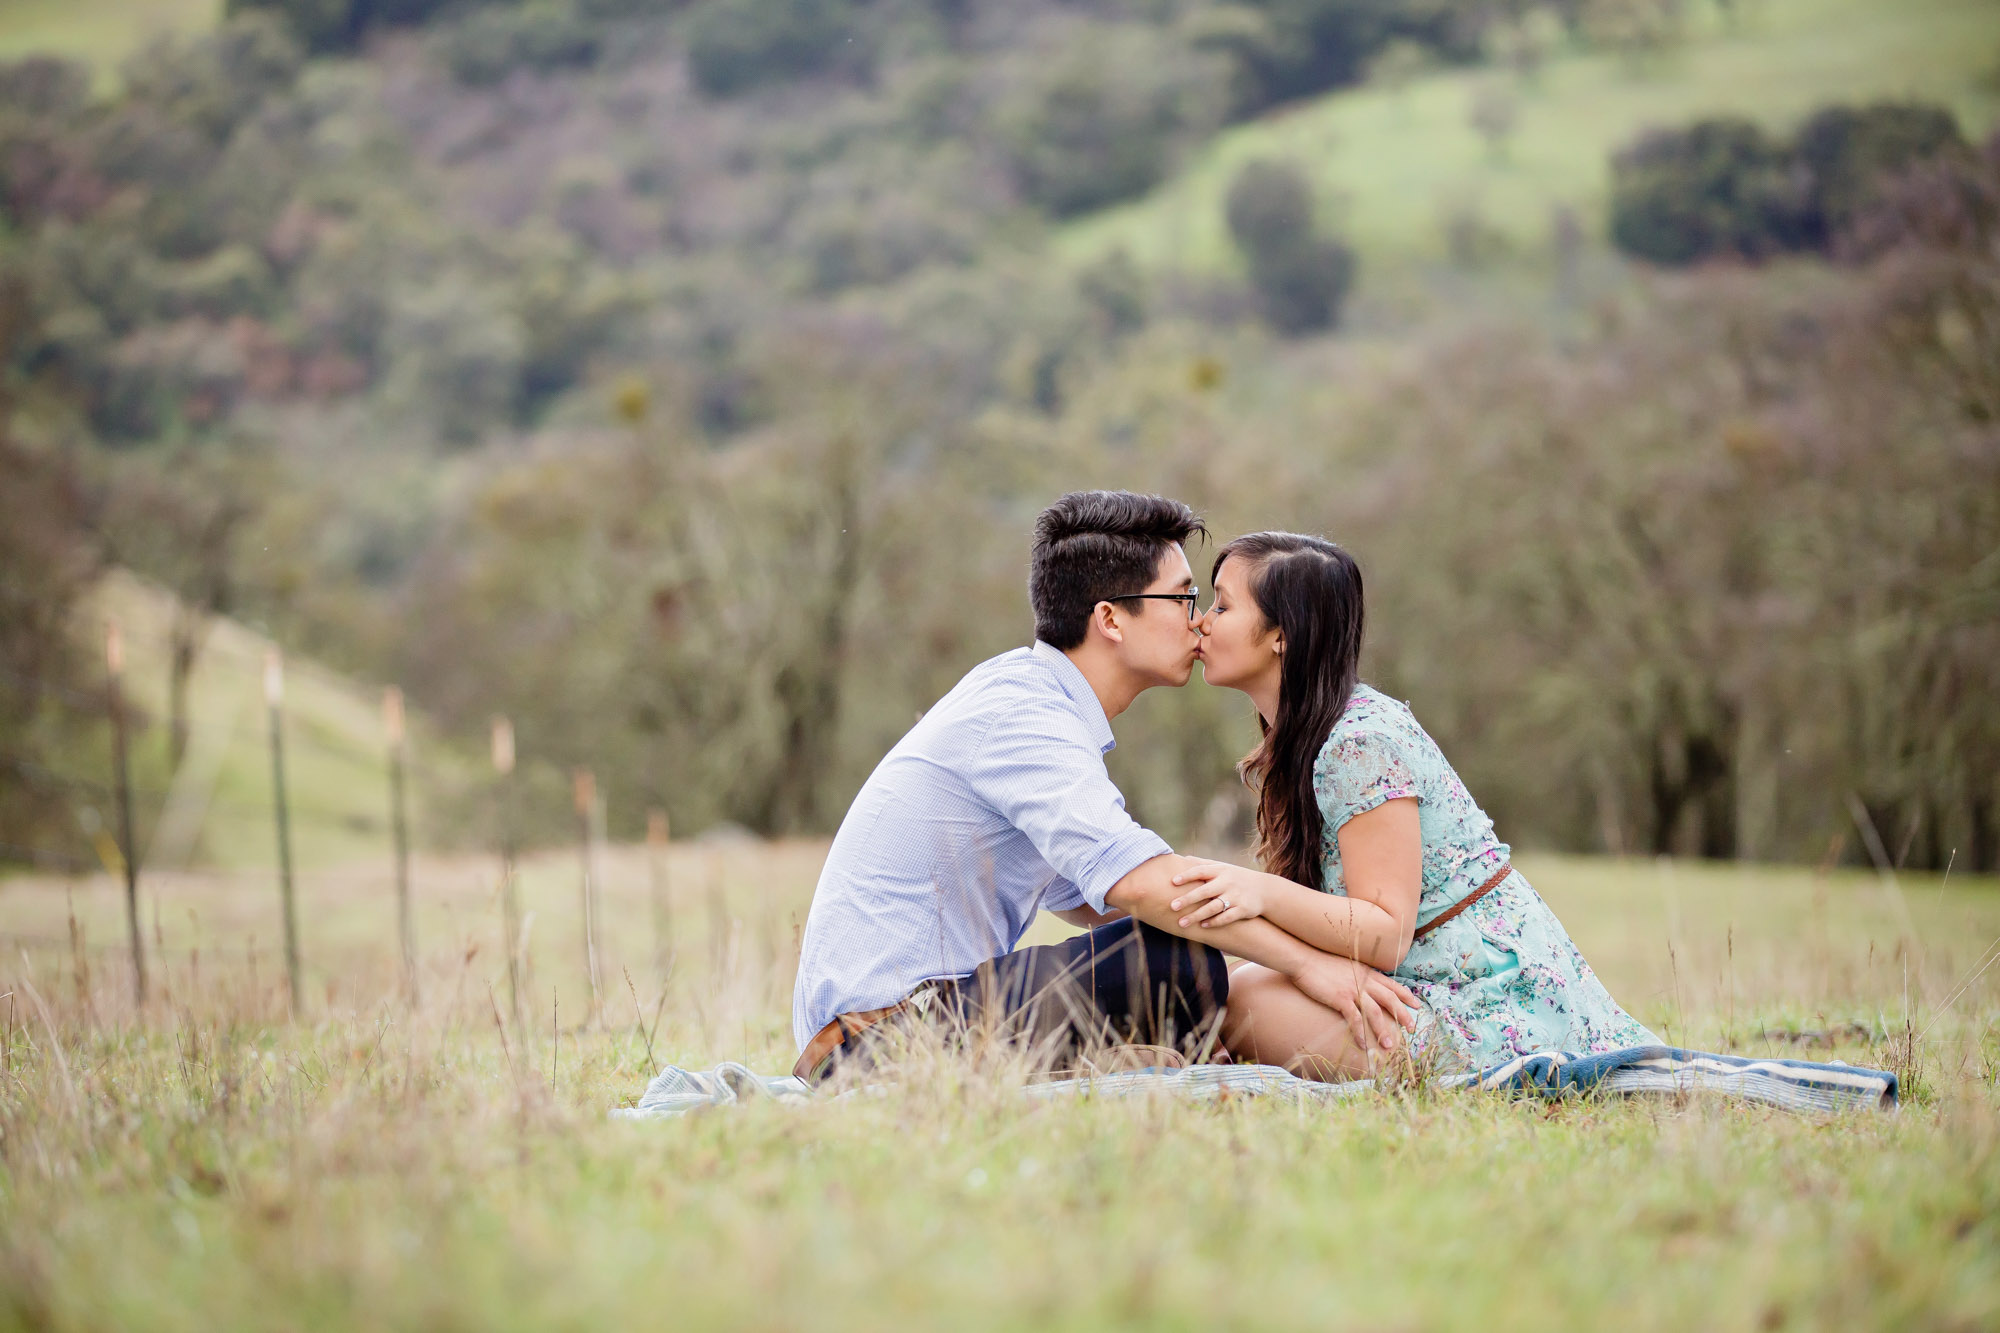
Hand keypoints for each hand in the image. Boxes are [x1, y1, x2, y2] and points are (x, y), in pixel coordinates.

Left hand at [1169, 860, 1270, 928]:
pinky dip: (1214, 922)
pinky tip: (1202, 926)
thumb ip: (1203, 864)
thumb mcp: (1223, 867)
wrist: (1264, 890)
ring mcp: (1236, 896)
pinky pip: (1227, 917)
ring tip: (1181, 923)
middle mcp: (1227, 883)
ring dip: (1197, 915)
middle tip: (1172, 906)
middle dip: (1188, 899)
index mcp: (1221, 871)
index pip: (1201, 871)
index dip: (1187, 876)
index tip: (1173, 882)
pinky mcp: (1243, 909)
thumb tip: (1182, 858)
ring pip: (1214, 907)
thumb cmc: (1236, 878)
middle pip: (1205, 891)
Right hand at [1288, 955, 1419, 1053]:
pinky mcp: (1340, 998)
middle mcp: (1363, 980)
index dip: (1406, 995)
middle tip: (1411, 1028)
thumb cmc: (1321, 962)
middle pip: (1389, 999)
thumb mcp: (1346, 965)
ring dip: (1383, 1030)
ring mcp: (1352, 989)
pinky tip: (1363, 1044)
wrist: (1303, 959)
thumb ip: (1358, 974)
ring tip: (1389, 1045)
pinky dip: (1360, 1032)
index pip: (1392, 984)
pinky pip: (1354, 1018)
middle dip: (1403, 1014)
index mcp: (1366, 972)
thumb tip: (1365, 983)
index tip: (1417, 1005)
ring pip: (1375, 1012)